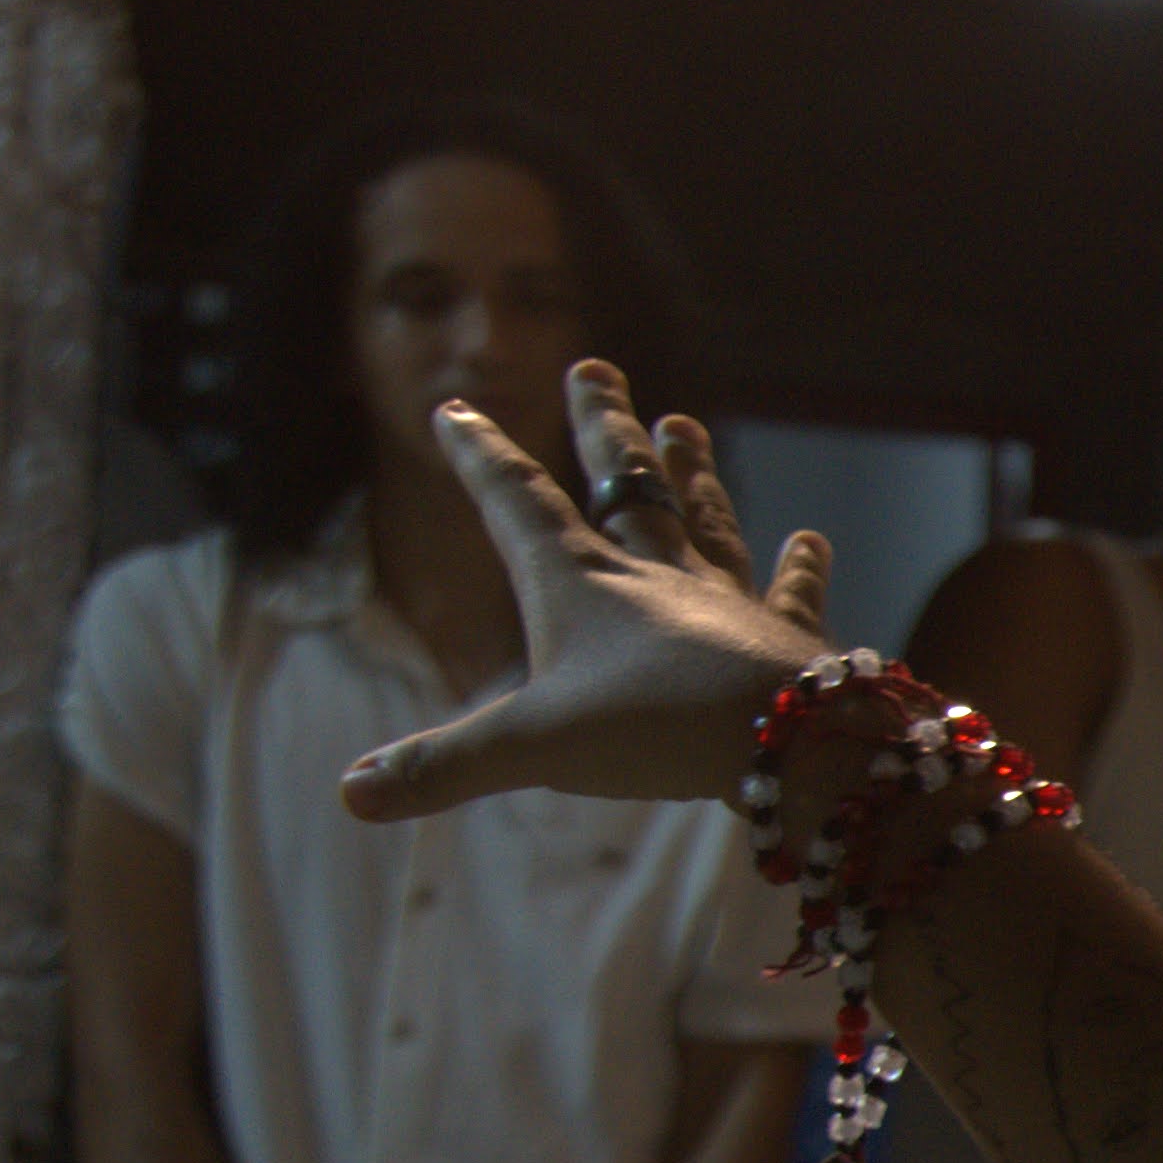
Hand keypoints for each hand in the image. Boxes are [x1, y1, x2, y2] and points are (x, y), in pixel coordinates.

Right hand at [339, 362, 839, 819]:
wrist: (786, 738)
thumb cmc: (653, 728)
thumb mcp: (528, 750)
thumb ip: (441, 766)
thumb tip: (350, 793)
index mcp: (579, 583)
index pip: (519, 504)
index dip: (482, 457)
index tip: (457, 409)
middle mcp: (654, 575)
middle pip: (625, 484)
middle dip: (604, 426)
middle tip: (596, 368)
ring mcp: (724, 601)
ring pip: (702, 521)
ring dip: (692, 474)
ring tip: (685, 424)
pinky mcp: (782, 638)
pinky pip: (789, 593)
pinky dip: (800, 569)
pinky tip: (812, 540)